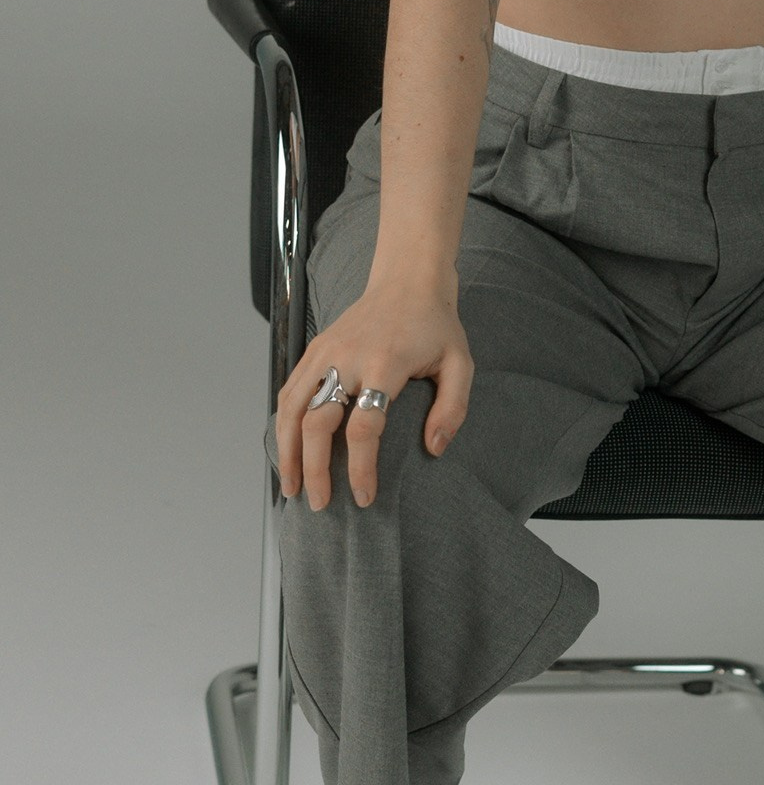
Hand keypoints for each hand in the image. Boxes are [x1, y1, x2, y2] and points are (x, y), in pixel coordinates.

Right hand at [275, 272, 473, 511]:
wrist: (408, 279)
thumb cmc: (435, 325)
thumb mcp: (459, 363)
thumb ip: (452, 408)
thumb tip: (433, 449)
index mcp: (386, 362)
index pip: (364, 426)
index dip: (360, 467)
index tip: (364, 497)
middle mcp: (349, 357)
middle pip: (318, 422)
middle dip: (315, 469)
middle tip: (320, 504)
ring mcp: (326, 351)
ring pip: (293, 408)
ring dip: (287, 452)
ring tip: (292, 488)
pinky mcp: (315, 348)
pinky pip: (290, 391)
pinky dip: (283, 424)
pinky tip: (287, 450)